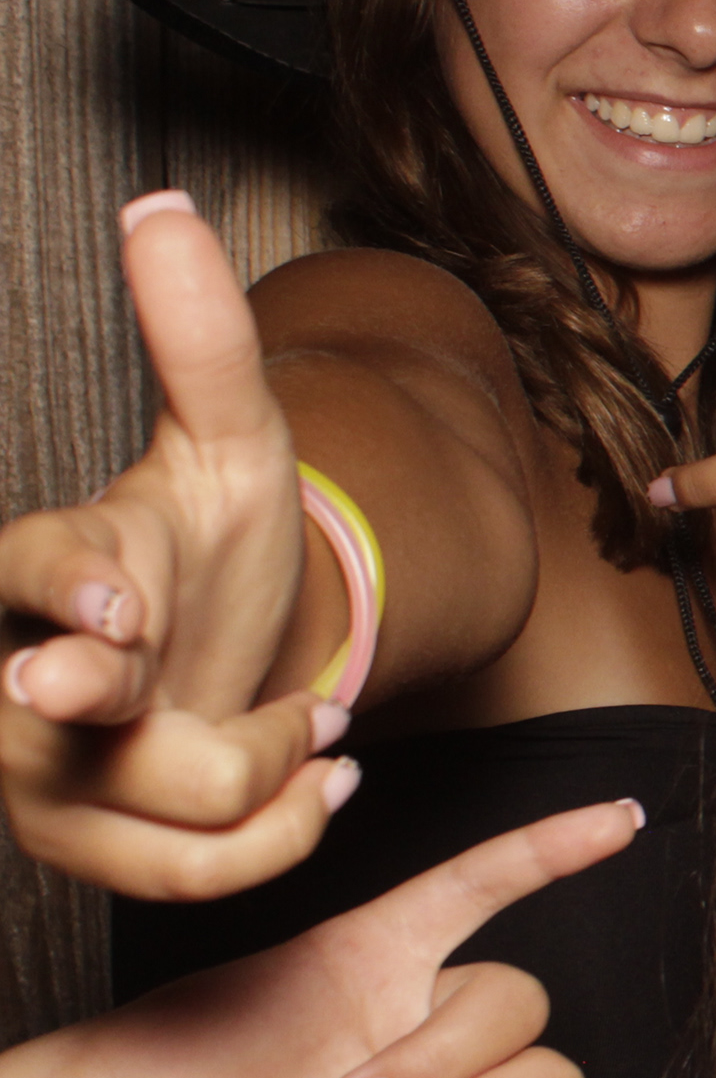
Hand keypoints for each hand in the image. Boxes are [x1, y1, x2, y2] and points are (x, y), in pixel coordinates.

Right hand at [0, 195, 349, 900]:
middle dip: (90, 708)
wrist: (233, 645)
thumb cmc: (213, 542)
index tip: (110, 607)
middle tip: (114, 681)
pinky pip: (196, 871)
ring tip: (316, 726)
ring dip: (267, 766)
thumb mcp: (232, 440)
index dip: (69, 590)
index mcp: (51, 562)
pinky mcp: (90, 845)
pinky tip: (324, 781)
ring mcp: (41, 771)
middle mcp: (19, 673)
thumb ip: (198, 338)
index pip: (35, 572)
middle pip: (53, 714)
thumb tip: (162, 207)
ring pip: (157, 802)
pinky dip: (280, 832)